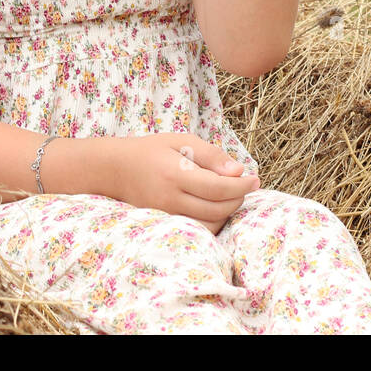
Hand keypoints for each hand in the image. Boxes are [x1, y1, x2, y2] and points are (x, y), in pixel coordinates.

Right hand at [109, 133, 260, 234]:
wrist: (114, 169)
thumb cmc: (151, 150)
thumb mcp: (180, 140)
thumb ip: (211, 155)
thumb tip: (239, 171)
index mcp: (175, 173)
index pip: (219, 187)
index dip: (242, 185)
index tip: (255, 179)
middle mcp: (170, 199)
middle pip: (218, 209)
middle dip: (238, 198)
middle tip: (245, 185)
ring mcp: (166, 215)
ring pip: (209, 224)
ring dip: (228, 212)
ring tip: (231, 195)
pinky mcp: (164, 225)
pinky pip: (197, 230)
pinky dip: (213, 221)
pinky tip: (215, 206)